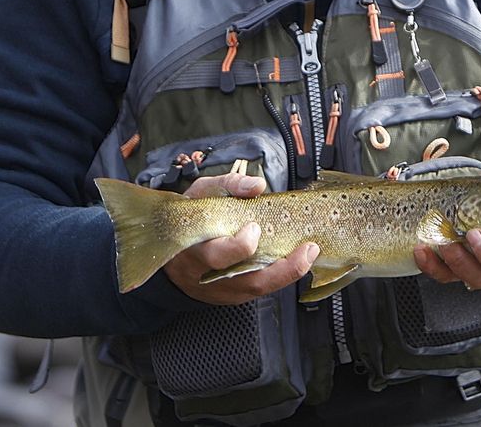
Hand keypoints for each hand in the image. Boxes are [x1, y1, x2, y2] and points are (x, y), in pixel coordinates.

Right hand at [162, 171, 318, 304]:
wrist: (170, 249)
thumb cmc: (189, 218)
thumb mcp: (201, 192)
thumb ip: (229, 185)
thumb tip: (257, 186)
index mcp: (193, 248)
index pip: (216, 255)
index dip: (238, 246)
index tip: (254, 228)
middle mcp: (206, 275)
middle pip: (244, 280)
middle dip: (279, 268)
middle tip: (305, 250)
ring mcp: (219, 289)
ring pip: (256, 290)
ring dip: (287, 274)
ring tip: (309, 254)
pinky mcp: (231, 295)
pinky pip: (258, 291)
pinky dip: (280, 278)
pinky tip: (296, 263)